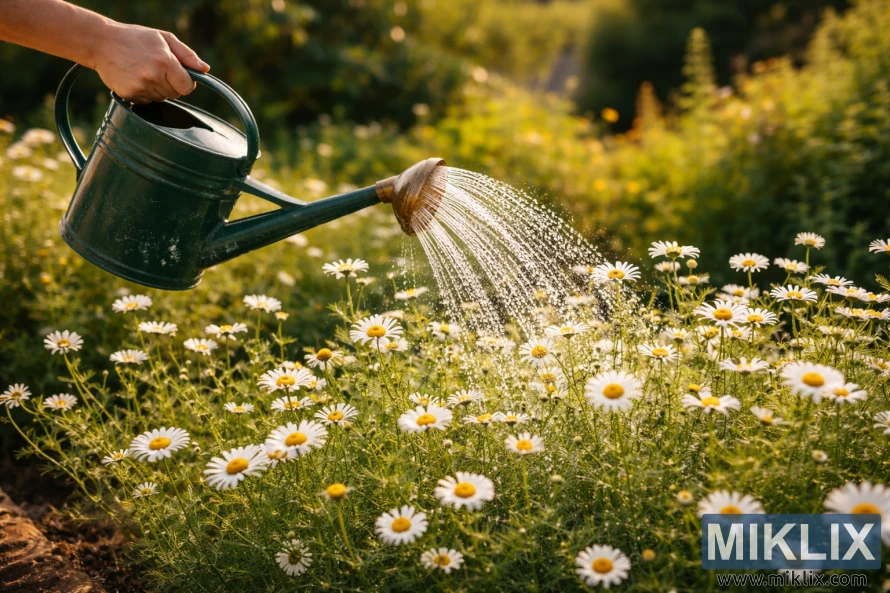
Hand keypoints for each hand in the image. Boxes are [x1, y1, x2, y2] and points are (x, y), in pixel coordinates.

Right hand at [91, 23, 209, 103]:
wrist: (101, 42)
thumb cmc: (136, 38)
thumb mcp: (163, 38)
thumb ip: (187, 55)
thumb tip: (205, 69)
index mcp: (165, 62)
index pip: (188, 87)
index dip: (186, 82)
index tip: (179, 75)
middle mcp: (153, 76)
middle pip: (176, 94)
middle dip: (172, 84)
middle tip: (158, 69)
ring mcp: (140, 87)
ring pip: (162, 98)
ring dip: (158, 89)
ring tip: (144, 71)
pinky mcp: (129, 95)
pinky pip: (147, 102)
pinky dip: (145, 93)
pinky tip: (135, 78)